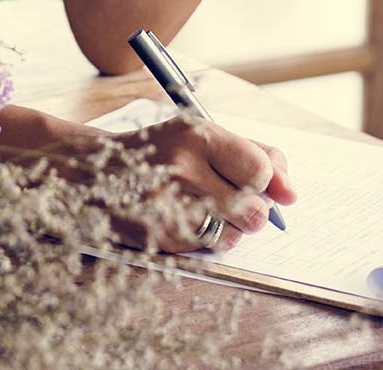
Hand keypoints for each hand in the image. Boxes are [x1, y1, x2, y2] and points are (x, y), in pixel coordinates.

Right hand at [109, 115, 296, 252]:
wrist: (91, 172)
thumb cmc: (159, 153)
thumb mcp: (199, 137)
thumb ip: (254, 155)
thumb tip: (292, 195)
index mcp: (194, 134)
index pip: (261, 170)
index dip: (261, 181)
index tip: (246, 178)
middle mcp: (180, 167)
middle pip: (254, 211)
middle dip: (249, 210)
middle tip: (222, 195)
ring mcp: (167, 205)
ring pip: (236, 235)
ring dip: (228, 227)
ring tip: (199, 207)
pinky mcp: (159, 236)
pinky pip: (210, 248)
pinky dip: (205, 239)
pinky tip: (182, 220)